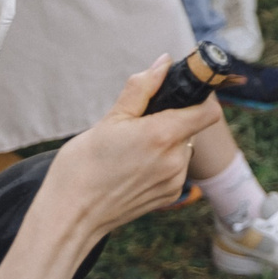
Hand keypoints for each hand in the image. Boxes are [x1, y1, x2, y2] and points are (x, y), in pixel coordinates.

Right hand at [40, 59, 226, 242]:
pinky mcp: (169, 196)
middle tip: (139, 123)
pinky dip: (162, 161)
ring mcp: (174, 181)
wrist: (71, 215)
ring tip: (132, 148)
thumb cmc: (83, 166)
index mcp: (161, 136)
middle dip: (171, 118)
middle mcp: (175, 160)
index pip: (207, 110)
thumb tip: (164, 63)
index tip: (183, 91)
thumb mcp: (109, 119)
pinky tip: (134, 166)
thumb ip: (141, 88)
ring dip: (166, 141)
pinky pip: (175, 168)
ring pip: (183, 147)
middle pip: (191, 127)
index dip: (199, 96)